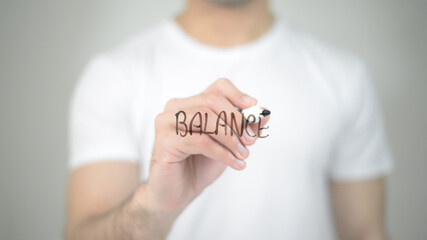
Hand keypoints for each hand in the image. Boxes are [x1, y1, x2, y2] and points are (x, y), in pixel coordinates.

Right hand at [134, 78, 269, 216]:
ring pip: (206, 118)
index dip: (238, 95)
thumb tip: (265, 113)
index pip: (218, 87)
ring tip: (243, 155)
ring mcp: (166, 122)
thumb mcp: (229, 144)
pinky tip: (234, 163)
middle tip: (250, 141)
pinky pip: (200, 141)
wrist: (178, 193)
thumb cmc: (201, 165)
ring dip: (231, 138)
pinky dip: (222, 153)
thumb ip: (245, 128)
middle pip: (212, 100)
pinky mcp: (163, 141)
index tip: (254, 108)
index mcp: (190, 103)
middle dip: (236, 120)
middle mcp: (175, 108)